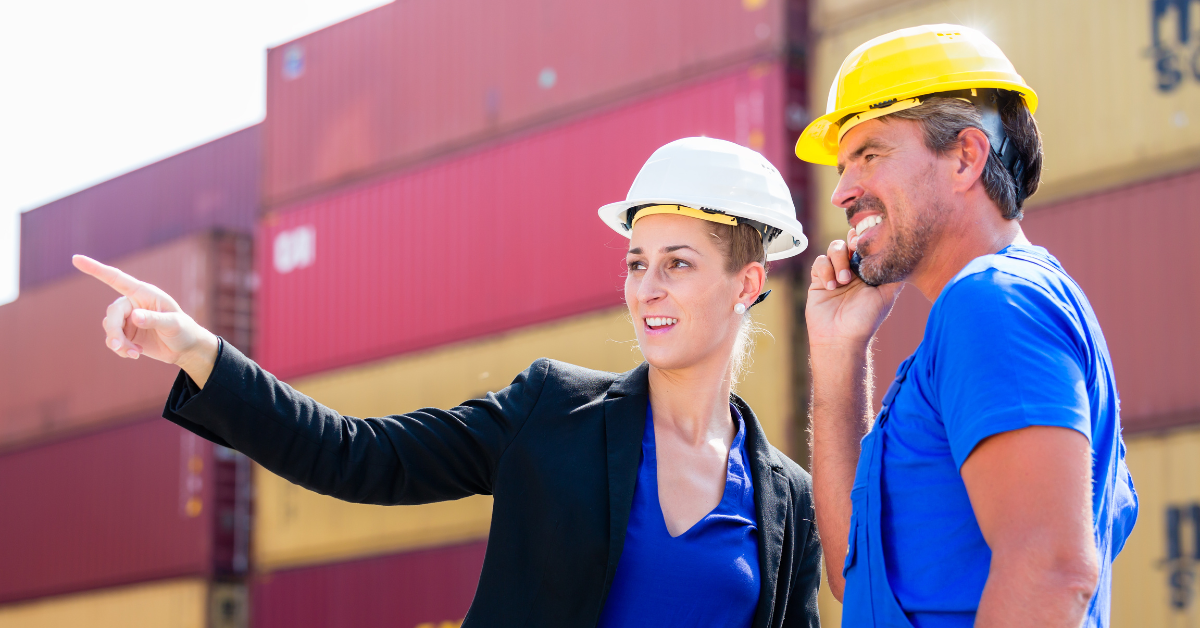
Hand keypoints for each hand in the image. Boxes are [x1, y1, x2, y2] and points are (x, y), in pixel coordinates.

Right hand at [73, 255, 218, 385]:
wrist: (185, 349)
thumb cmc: (184, 330)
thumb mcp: (174, 324)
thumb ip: (155, 319)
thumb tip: (134, 317)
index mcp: (144, 293)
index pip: (116, 278)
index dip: (96, 269)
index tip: (75, 259)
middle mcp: (133, 304)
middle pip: (112, 313)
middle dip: (114, 330)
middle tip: (119, 346)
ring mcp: (127, 320)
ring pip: (110, 328)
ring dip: (118, 343)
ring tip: (135, 353)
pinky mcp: (126, 334)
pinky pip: (113, 340)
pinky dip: (120, 349)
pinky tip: (135, 354)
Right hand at [806, 229, 902, 348]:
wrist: (841, 338)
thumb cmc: (866, 320)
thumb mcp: (887, 296)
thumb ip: (894, 276)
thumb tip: (906, 256)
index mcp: (867, 272)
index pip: (866, 247)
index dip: (866, 239)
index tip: (867, 242)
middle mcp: (851, 271)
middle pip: (848, 242)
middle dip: (850, 242)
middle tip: (854, 249)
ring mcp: (834, 274)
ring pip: (833, 249)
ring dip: (838, 260)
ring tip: (844, 281)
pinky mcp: (818, 281)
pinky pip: (819, 263)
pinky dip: (825, 271)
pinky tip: (832, 287)